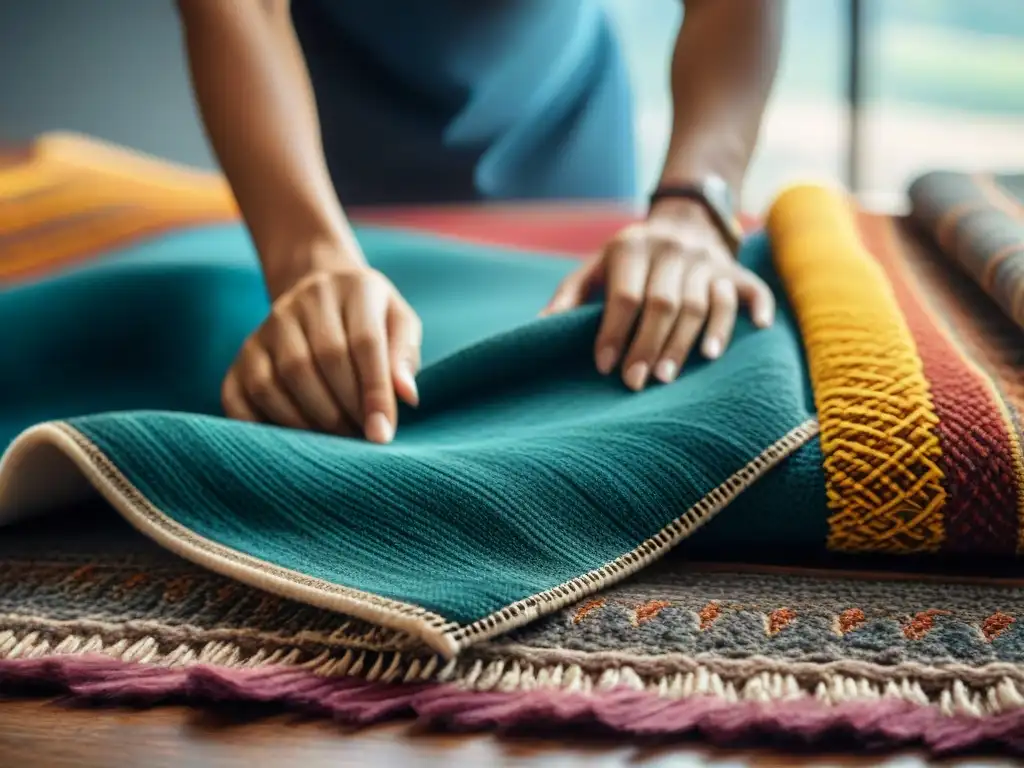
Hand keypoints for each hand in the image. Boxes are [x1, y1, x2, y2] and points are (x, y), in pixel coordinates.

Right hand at [221, 263, 421, 443]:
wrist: (323, 291)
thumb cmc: (372, 318)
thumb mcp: (400, 324)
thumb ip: (404, 356)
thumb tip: (406, 396)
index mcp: (355, 289)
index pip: (365, 343)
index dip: (375, 393)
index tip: (382, 434)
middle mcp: (306, 300)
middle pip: (321, 361)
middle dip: (344, 410)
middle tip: (360, 437)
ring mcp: (269, 325)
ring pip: (281, 379)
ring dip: (310, 420)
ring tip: (335, 440)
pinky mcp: (246, 351)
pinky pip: (245, 394)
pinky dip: (267, 423)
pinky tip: (294, 439)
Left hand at [541, 204, 773, 390]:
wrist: (685, 221)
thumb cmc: (629, 259)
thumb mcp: (596, 266)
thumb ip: (570, 295)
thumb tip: (538, 328)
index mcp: (633, 248)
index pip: (626, 295)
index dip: (615, 332)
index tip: (605, 366)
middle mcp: (673, 250)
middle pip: (664, 304)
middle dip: (648, 346)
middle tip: (636, 383)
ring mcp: (707, 261)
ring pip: (701, 305)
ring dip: (685, 344)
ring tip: (668, 377)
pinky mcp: (734, 270)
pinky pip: (748, 292)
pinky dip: (752, 312)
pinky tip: (747, 336)